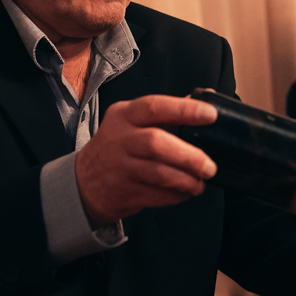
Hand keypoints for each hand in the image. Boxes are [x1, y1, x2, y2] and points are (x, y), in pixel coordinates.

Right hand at [75, 95, 218, 224]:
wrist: (84, 182)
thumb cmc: (116, 148)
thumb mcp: (131, 122)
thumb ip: (165, 113)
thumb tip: (201, 100)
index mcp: (125, 115)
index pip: (154, 107)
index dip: (185, 110)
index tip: (211, 115)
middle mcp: (119, 138)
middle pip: (156, 143)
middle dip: (189, 156)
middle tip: (209, 166)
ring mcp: (119, 166)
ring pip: (158, 173)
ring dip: (185, 180)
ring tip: (199, 183)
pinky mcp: (123, 191)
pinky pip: (156, 194)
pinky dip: (175, 195)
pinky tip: (184, 192)